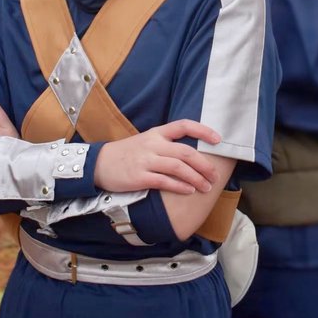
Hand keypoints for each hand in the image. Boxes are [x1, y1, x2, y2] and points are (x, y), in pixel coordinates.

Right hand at [94, 119, 222, 195]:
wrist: (99, 164)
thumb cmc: (127, 154)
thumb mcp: (146, 141)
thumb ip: (166, 144)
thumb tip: (193, 153)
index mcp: (157, 133)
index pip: (184, 125)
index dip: (203, 131)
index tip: (219, 140)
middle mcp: (153, 144)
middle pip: (186, 152)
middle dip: (205, 165)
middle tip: (215, 175)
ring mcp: (146, 160)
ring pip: (178, 167)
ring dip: (196, 178)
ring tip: (206, 187)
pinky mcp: (140, 177)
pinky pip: (164, 181)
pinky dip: (180, 186)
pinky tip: (189, 191)